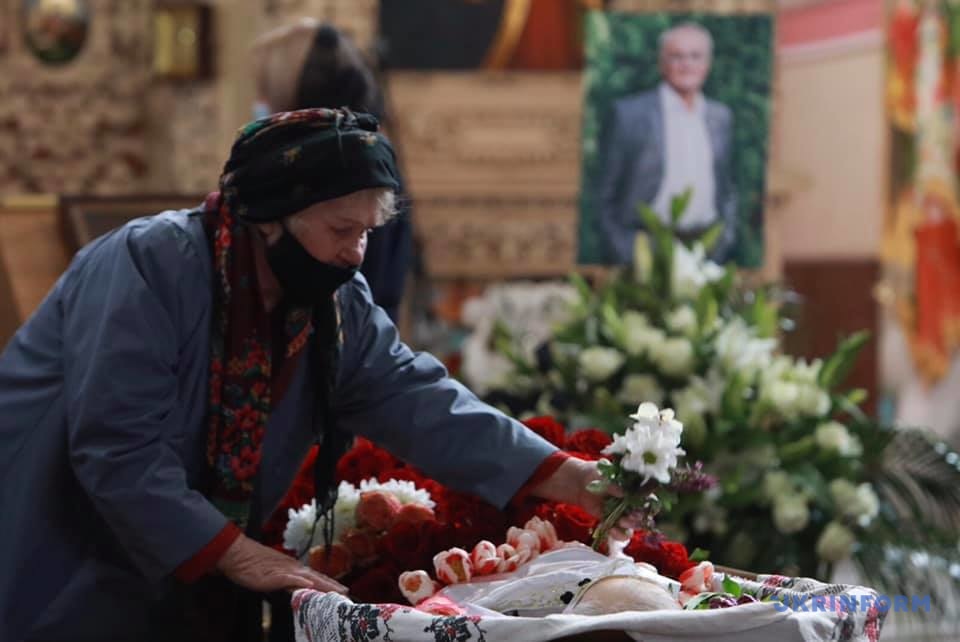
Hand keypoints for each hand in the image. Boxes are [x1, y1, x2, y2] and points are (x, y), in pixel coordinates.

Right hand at [216, 534, 347, 593]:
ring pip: (307, 578)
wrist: (238, 554)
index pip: (315, 576)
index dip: (329, 583)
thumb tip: (299, 586)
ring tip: (335, 590)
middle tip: (346, 592)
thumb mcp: (273, 573)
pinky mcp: (273, 575)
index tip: (342, 589)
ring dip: (322, 584)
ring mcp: (283, 571)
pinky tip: (309, 586)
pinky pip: (288, 579)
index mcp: (293, 567)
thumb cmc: (253, 564)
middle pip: (316, 577)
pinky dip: (300, 582)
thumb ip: (287, 579)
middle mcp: (292, 568)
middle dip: (331, 585)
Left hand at [530, 457, 642, 540]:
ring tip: (621, 522)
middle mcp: (632, 503)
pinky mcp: (613, 522)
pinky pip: (619, 532)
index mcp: (634, 489)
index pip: (648, 498)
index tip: (645, 507)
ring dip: (629, 526)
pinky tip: (613, 531)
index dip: (650, 504)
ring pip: (633, 525)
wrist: (580, 484)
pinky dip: (618, 534)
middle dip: (639, 517)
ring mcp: (623, 513)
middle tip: (631, 516)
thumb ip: (613, 485)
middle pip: (642, 514)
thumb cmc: (595, 474)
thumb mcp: (603, 476)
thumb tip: (623, 493)